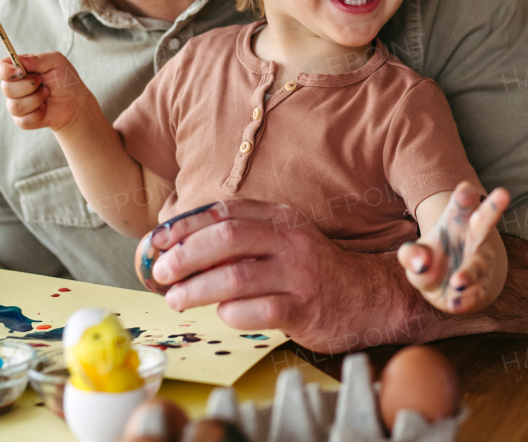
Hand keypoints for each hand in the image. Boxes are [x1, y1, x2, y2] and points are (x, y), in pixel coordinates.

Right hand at [0, 53, 85, 130]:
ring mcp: (16, 104)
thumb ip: (36, 60)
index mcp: (18, 69)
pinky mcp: (22, 120)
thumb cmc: (65, 79)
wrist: (74, 102)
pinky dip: (38, 113)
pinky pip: (23, 120)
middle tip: (42, 82)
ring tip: (46, 94)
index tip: (20, 72)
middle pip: (6, 88)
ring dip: (36, 99)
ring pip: (15, 106)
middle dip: (28, 86)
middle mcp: (14, 86)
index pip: (0, 68)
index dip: (5, 71)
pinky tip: (45, 108)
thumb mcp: (55, 62)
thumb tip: (18, 62)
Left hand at [141, 199, 400, 352]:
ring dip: (197, 289)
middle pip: (226, 239)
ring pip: (236, 276)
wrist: (369, 297)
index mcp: (280, 217)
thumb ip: (242, 238)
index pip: (224, 213)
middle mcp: (290, 240)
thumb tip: (180, 245)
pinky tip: (221, 315)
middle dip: (185, 255)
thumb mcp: (283, 240)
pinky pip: (259, 311)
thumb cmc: (313, 270)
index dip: (185, 225)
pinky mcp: (304, 308)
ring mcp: (299, 274)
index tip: (158, 240)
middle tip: (161, 272)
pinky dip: (232, 313)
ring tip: (176, 298)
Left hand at [397, 183, 509, 313]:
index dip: (465, 197)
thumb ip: (411, 255)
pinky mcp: (481, 288)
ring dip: (468, 273)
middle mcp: (473, 240)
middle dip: (493, 209)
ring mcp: (480, 264)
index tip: (466, 190)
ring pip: (479, 266)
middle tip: (504, 193)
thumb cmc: (432, 261)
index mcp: (456, 223)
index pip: (461, 206)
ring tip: (457, 281)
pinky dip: (465, 300)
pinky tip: (454, 304)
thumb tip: (420, 263)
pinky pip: (475, 294)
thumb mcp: (416, 255)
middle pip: (484, 222)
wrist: (452, 287)